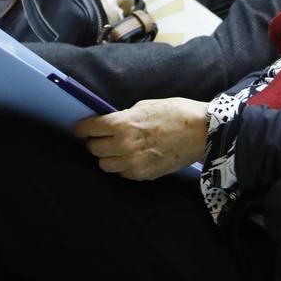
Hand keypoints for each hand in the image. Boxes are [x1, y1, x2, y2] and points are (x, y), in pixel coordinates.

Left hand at [74, 98, 208, 180]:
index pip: (89, 129)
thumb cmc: (176, 112)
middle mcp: (122, 145)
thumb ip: (125, 117)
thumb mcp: (146, 106)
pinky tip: (132, 157)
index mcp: (122, 124)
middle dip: (95, 142)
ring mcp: (132, 163)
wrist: (201, 132)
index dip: (81, 129)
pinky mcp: (143, 175)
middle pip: (94, 149)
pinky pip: (122, 173)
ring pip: (105, 165)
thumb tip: (112, 123)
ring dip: (107, 156)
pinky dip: (123, 166)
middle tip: (100, 138)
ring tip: (117, 150)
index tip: (78, 129)